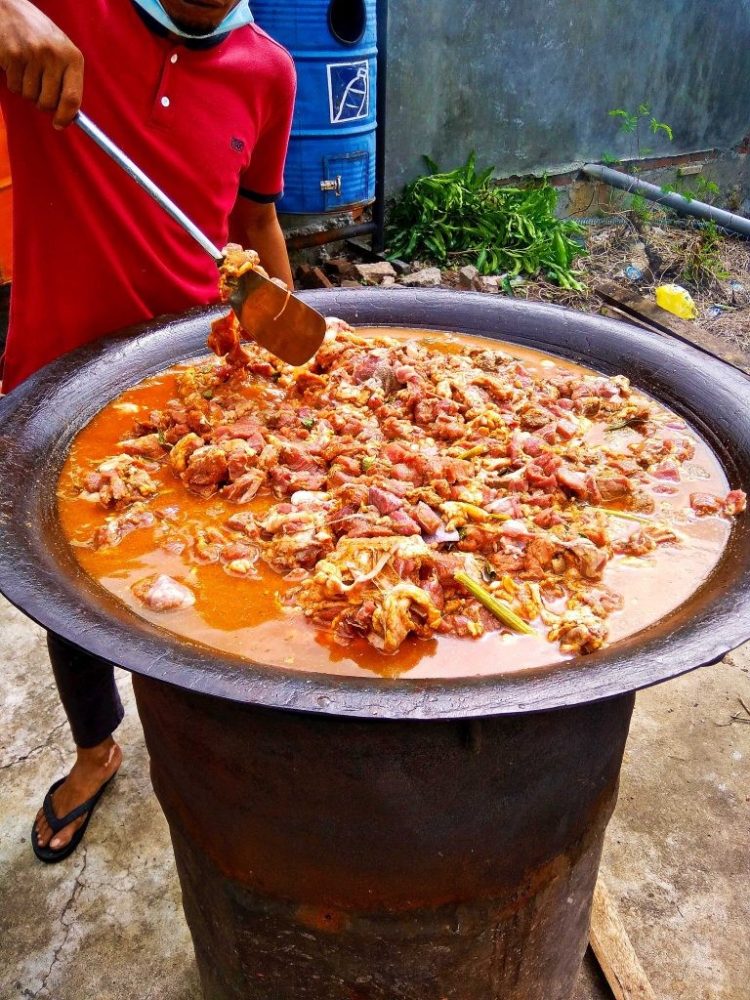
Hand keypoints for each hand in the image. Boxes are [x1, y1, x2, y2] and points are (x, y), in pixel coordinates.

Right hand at [0, 0, 82, 127]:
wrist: (8, 8)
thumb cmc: (37, 34)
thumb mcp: (60, 51)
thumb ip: (67, 78)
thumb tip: (69, 114)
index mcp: (72, 57)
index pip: (73, 98)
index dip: (66, 117)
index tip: (59, 124)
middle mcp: (55, 56)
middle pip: (49, 102)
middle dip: (42, 103)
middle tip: (38, 90)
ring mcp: (33, 55)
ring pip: (30, 96)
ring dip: (27, 91)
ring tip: (27, 71)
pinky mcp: (13, 56)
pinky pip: (15, 87)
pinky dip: (14, 82)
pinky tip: (15, 65)